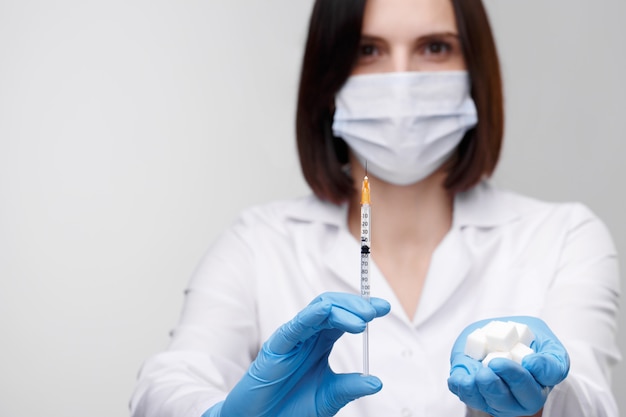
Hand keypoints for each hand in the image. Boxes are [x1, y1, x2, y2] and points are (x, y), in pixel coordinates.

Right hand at [202, 292, 390, 416]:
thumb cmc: (291, 408)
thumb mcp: (328, 398)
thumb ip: (349, 387)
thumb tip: (376, 382)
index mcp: (322, 343)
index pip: (345, 318)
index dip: (363, 310)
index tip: (385, 308)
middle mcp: (309, 336)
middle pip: (333, 308)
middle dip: (356, 306)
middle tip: (376, 311)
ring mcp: (293, 338)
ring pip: (318, 311)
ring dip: (341, 310)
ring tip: (362, 318)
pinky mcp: (277, 346)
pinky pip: (294, 326)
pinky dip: (310, 316)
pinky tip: (325, 312)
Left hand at [448, 316, 568, 416]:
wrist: (494, 337)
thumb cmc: (519, 335)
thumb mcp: (534, 330)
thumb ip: (539, 345)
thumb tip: (530, 365)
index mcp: (546, 372)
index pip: (551, 374)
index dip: (543, 370)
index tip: (530, 361)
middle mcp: (529, 392)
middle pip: (528, 398)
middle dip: (511, 380)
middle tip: (496, 363)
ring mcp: (505, 400)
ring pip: (499, 404)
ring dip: (487, 389)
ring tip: (480, 374)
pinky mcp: (480, 397)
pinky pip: (472, 398)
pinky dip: (465, 389)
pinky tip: (460, 378)